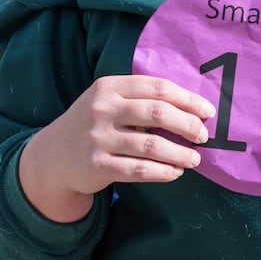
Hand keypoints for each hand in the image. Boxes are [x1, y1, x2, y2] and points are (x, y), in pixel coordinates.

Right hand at [18, 75, 215, 221]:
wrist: (53, 156)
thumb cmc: (92, 124)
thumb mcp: (107, 100)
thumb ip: (140, 99)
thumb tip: (191, 109)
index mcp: (109, 87)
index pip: (157, 87)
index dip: (187, 99)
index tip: (207, 111)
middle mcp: (102, 109)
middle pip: (157, 113)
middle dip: (188, 125)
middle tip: (203, 136)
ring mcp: (98, 138)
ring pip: (151, 146)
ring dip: (180, 154)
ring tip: (194, 159)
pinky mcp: (97, 165)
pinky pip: (139, 170)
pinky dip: (163, 172)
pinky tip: (175, 172)